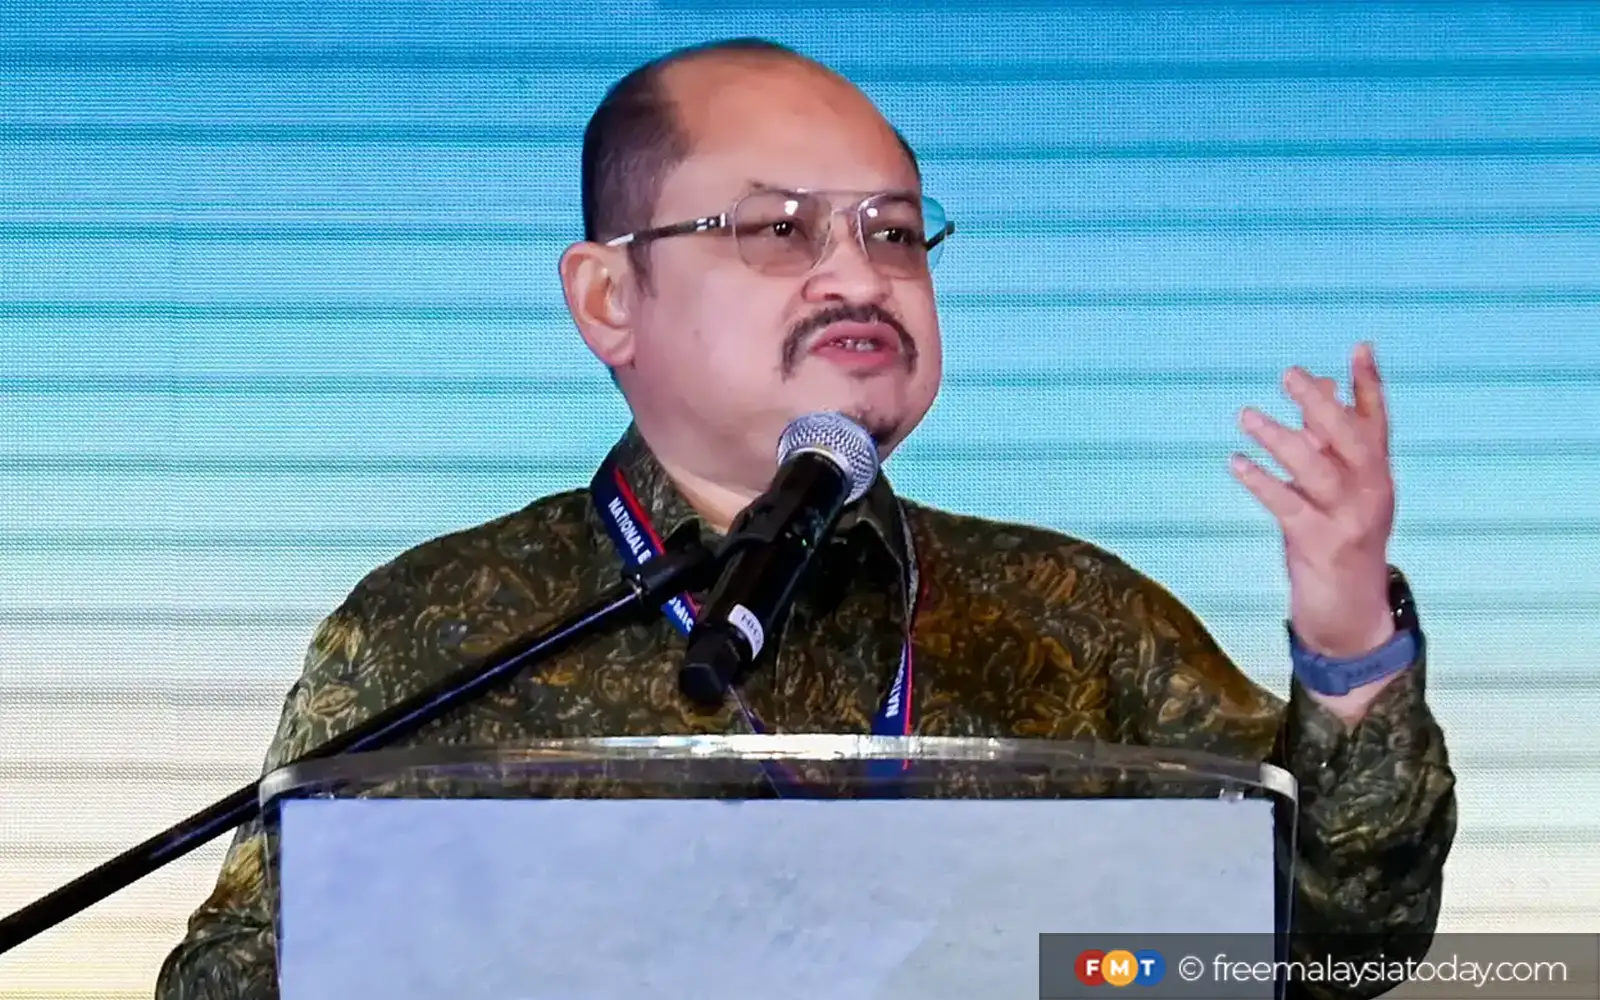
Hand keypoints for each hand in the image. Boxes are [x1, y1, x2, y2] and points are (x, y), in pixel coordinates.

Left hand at [1230, 343, 1397, 668]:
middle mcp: (1372, 493)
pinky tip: (1237, 462)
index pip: (1376, 421)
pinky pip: (1287, 507)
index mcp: (1377, 475)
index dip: (1369, 384)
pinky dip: (1262, 482)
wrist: (1353, 616)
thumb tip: (1322, 384)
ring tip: (1247, 415)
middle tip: (1289, 375)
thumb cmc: (1341, 543)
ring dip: (1282, 439)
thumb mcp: (1343, 489)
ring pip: (1317, 469)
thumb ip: (1331, 440)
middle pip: (1349, 438)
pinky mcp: (1321, 546)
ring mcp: (1349, 520)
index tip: (1360, 346)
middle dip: (1320, 404)